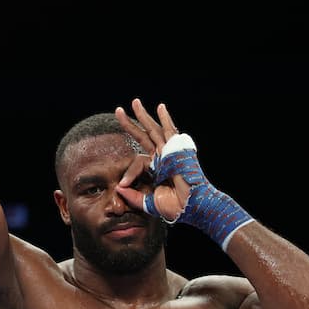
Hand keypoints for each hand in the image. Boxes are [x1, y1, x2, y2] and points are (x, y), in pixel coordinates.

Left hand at [115, 98, 191, 220]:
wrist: (191, 206)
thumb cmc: (175, 207)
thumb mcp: (149, 203)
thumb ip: (134, 197)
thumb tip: (117, 189)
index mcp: (156, 169)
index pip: (138, 161)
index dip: (128, 173)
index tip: (122, 185)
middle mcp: (162, 157)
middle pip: (143, 136)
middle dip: (130, 124)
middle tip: (118, 111)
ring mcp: (169, 152)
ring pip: (154, 130)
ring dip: (144, 116)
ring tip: (134, 102)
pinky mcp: (178, 150)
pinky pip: (170, 131)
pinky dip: (166, 119)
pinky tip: (160, 107)